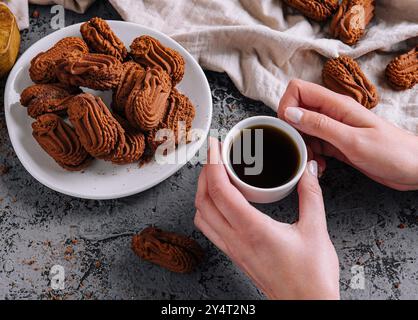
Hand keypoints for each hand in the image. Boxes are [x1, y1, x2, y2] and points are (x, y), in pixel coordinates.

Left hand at [194, 138, 339, 299]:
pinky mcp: (234, 255)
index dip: (213, 163)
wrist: (306, 305)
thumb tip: (307, 169)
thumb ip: (311, 194)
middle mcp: (236, 239)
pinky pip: (208, 229)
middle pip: (204, 200)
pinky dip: (206, 210)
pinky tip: (220, 203)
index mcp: (253, 229)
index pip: (221, 190)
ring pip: (201, 215)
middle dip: (204, 172)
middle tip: (214, 154)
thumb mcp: (316, 229)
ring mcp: (232, 249)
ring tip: (214, 175)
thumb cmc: (311, 275)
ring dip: (202, 192)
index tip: (214, 145)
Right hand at [278, 79, 417, 190]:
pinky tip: (322, 167)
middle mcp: (332, 113)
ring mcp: (333, 128)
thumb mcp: (351, 140)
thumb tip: (290, 113)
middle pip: (297, 111)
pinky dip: (312, 156)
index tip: (289, 128)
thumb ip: (319, 125)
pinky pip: (314, 145)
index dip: (287, 106)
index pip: (298, 89)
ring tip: (314, 162)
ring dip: (302, 146)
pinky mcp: (336, 143)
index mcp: (336, 105)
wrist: (413, 168)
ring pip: (303, 131)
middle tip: (301, 149)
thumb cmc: (391, 152)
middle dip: (292, 131)